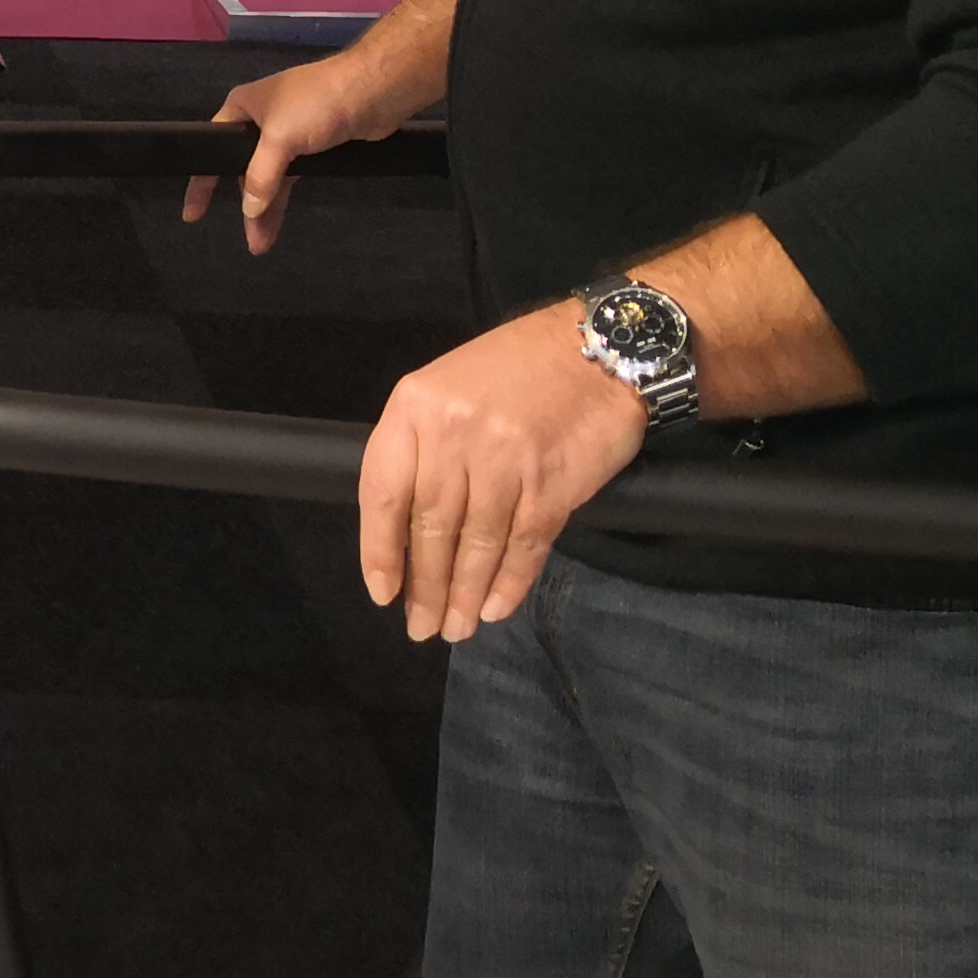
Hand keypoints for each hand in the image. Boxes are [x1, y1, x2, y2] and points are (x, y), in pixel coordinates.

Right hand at [187, 52, 392, 254]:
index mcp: (241, 109)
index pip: (211, 148)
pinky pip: (290, 176)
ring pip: (269, 177)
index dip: (201, 182)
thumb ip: (260, 177)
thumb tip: (249, 212)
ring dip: (266, 207)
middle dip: (244, 204)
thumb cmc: (316, 104)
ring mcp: (287, 132)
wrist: (372, 90)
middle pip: (242, 168)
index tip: (192, 215)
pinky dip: (284, 196)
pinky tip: (279, 217)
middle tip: (246, 239)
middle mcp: (259, 120)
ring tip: (262, 243)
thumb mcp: (280, 138)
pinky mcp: (312, 144)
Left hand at [359, 304, 644, 640]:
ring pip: (475, 544)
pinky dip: (509, 582)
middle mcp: (454, 435)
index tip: (384, 592)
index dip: (380, 550)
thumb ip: (423, 446)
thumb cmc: (515, 369)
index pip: (384, 492)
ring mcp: (505, 462)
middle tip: (423, 627)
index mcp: (415, 407)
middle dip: (425, 586)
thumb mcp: (447, 389)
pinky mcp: (552, 485)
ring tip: (456, 628)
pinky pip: (524, 545)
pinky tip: (495, 607)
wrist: (598, 349)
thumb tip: (405, 524)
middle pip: (429, 527)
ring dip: (463, 595)